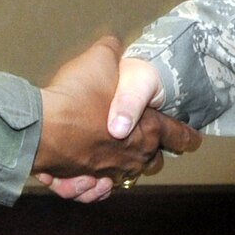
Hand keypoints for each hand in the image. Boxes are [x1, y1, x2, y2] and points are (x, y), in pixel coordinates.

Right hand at [32, 37, 199, 200]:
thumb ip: (112, 52)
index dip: (188, 137)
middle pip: (154, 161)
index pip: (178, 135)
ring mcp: (108, 172)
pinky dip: (92, 185)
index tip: (195, 140)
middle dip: (152, 152)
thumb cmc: (75, 96)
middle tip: (146, 142)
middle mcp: (132, 156)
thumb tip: (114, 44)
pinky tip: (86, 175)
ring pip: (125, 177)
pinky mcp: (83, 184)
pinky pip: (94, 190)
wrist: (39, 127)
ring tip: (113, 156)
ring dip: (122, 168)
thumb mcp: (99, 60)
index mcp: (147, 129)